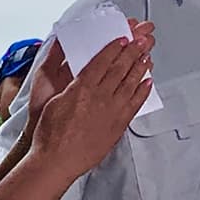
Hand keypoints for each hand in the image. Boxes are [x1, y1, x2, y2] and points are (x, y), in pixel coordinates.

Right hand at [27, 19, 153, 128]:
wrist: (57, 160)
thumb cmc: (51, 134)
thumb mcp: (54, 100)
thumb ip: (68, 83)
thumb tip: (74, 72)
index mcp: (82, 87)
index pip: (102, 61)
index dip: (114, 48)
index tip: (122, 39)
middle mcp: (100, 96)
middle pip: (120, 68)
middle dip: (132, 51)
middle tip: (141, 40)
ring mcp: (112, 111)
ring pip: (131, 83)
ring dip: (140, 67)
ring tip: (147, 56)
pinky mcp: (118, 125)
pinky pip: (135, 103)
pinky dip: (143, 91)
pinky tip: (148, 82)